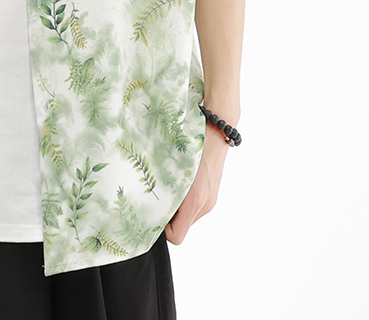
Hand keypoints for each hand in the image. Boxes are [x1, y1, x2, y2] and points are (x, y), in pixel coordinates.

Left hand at [164, 122, 228, 244]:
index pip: (177, 236)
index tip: (153, 214)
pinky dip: (185, 198)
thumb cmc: (195, 146)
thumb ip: (167, 189)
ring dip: (176, 205)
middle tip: (155, 196)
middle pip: (181, 225)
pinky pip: (195, 204)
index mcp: (195, 203)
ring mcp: (210, 199)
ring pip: (187, 215)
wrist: (216, 131)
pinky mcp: (211, 192)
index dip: (163, 230)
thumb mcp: (175, 168)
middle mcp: (205, 205)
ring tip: (167, 185)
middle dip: (168, 214)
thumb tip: (152, 201)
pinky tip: (178, 181)